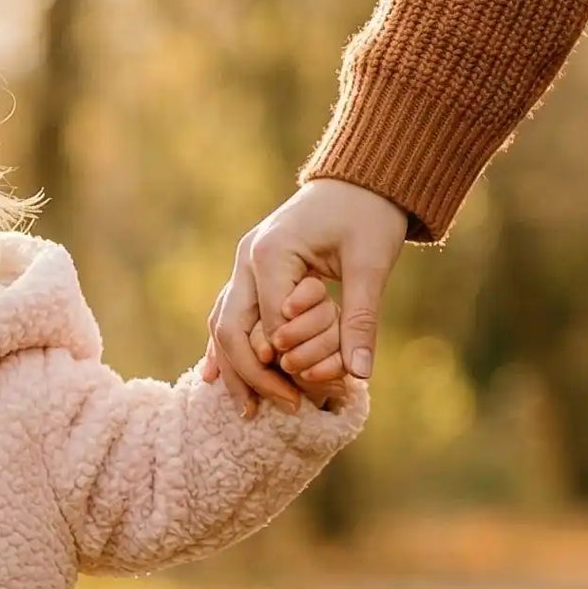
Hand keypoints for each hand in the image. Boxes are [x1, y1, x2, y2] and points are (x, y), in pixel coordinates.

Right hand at [203, 179, 406, 417]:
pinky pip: (227, 316)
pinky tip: (216, 379)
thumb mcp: (371, 263)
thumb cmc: (369, 214)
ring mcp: (243, 265)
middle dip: (251, 375)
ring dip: (232, 370)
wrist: (361, 179)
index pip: (270, 322)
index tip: (307, 394)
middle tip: (277, 408)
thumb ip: (361, 318)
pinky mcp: (249, 272)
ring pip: (222, 326)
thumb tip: (359, 373)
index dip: (285, 362)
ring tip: (248, 409)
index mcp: (272, 251)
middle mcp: (247, 258)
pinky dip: (224, 349)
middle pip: (232, 330)